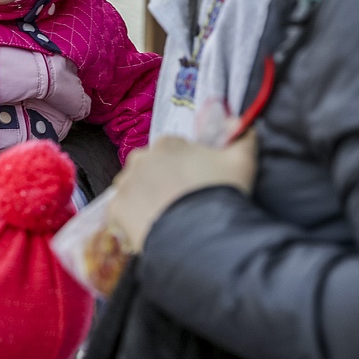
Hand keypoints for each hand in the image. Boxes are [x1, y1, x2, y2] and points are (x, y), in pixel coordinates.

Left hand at [108, 132, 257, 251]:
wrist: (202, 236)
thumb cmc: (221, 193)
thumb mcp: (242, 162)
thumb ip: (242, 136)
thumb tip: (238, 123)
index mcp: (168, 144)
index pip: (174, 149)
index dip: (186, 166)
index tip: (195, 182)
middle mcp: (141, 158)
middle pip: (150, 167)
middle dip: (162, 180)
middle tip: (181, 202)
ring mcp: (126, 184)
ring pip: (134, 188)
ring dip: (145, 197)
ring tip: (166, 217)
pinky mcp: (116, 209)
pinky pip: (122, 212)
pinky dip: (133, 218)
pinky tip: (152, 227)